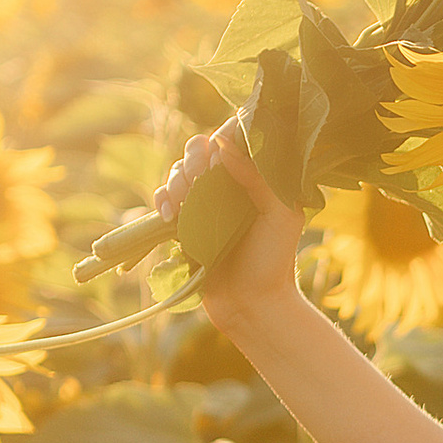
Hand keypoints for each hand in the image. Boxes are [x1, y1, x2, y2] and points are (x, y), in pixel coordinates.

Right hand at [155, 120, 305, 329]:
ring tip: (184, 206)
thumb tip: (225, 147)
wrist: (251, 305)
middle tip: (200, 180)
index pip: (235, 137)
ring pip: (179, 169)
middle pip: (201, 147)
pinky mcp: (184, 219)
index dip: (224, 139)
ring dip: (177, 182)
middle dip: (195, 160)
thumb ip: (261, 178)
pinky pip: (164, 196)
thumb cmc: (273, 261)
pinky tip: (170, 216)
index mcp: (257, 175)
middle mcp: (230, 182)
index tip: (222, 160)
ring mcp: (205, 200)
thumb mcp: (280, 216)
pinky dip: (163, 200)